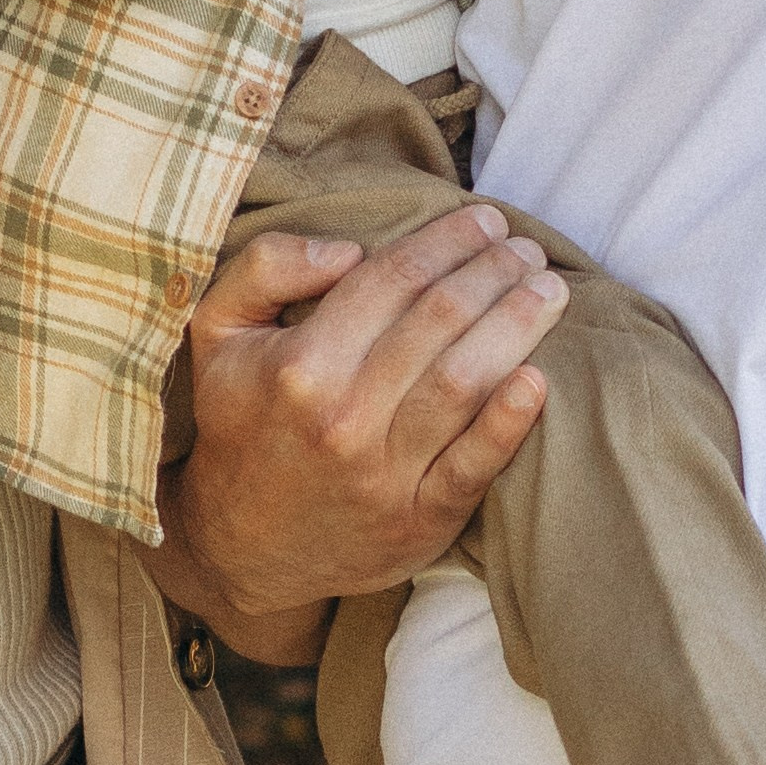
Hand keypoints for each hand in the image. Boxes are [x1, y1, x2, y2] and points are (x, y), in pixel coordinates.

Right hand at [145, 204, 564, 639]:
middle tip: (525, 247)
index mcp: (301, 364)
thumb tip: (348, 250)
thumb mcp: (218, 333)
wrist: (243, 545)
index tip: (485, 219)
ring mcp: (385, 472)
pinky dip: (510, 423)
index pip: (393, 278)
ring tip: (547, 290)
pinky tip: (538, 380)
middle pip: (439, 320)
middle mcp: (344, 415)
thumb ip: (265, 267)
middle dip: (493, 270)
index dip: (447, 239)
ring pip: (465, 381)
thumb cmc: (242, 421)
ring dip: (516, 325)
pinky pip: (474, 466)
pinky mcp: (419, 519)